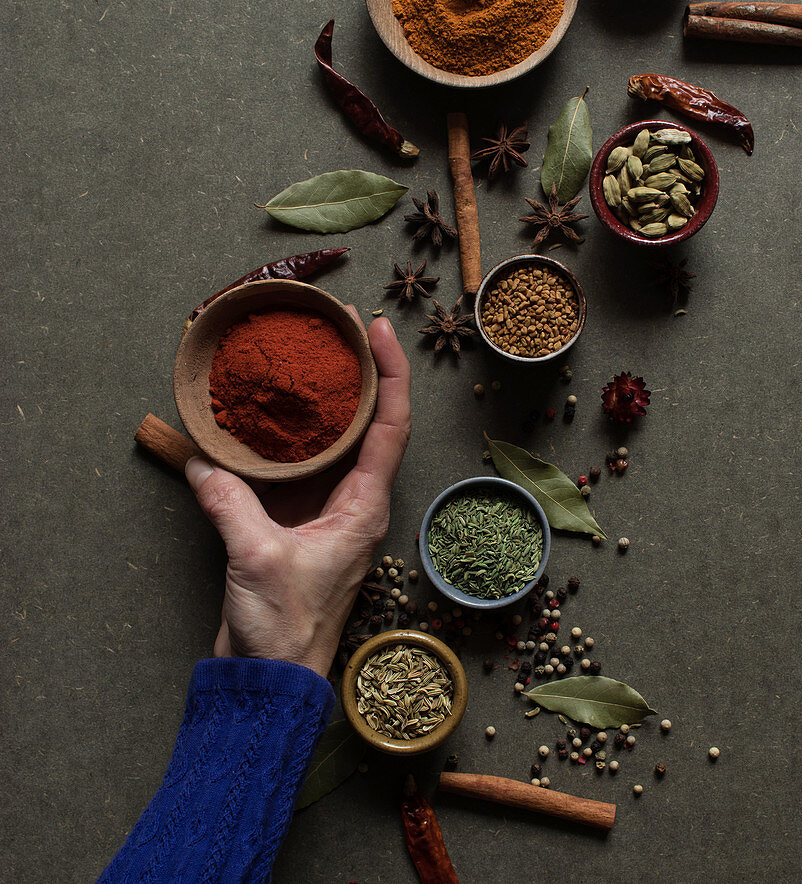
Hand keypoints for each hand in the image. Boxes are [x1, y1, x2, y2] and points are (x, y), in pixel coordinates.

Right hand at [184, 316, 410, 677]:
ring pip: (328, 443)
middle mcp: (353, 502)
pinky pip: (290, 469)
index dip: (391, 373)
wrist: (271, 681)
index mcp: (365, 506)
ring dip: (317, 403)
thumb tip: (202, 462)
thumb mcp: (256, 558)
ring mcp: (323, 512)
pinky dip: (275, 441)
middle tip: (338, 328)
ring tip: (302, 357)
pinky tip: (255, 418)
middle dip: (357, 373)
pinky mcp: (291, 524)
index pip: (391, 425)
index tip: (379, 330)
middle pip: (366, 423)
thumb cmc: (285, 630)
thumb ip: (230, 501)